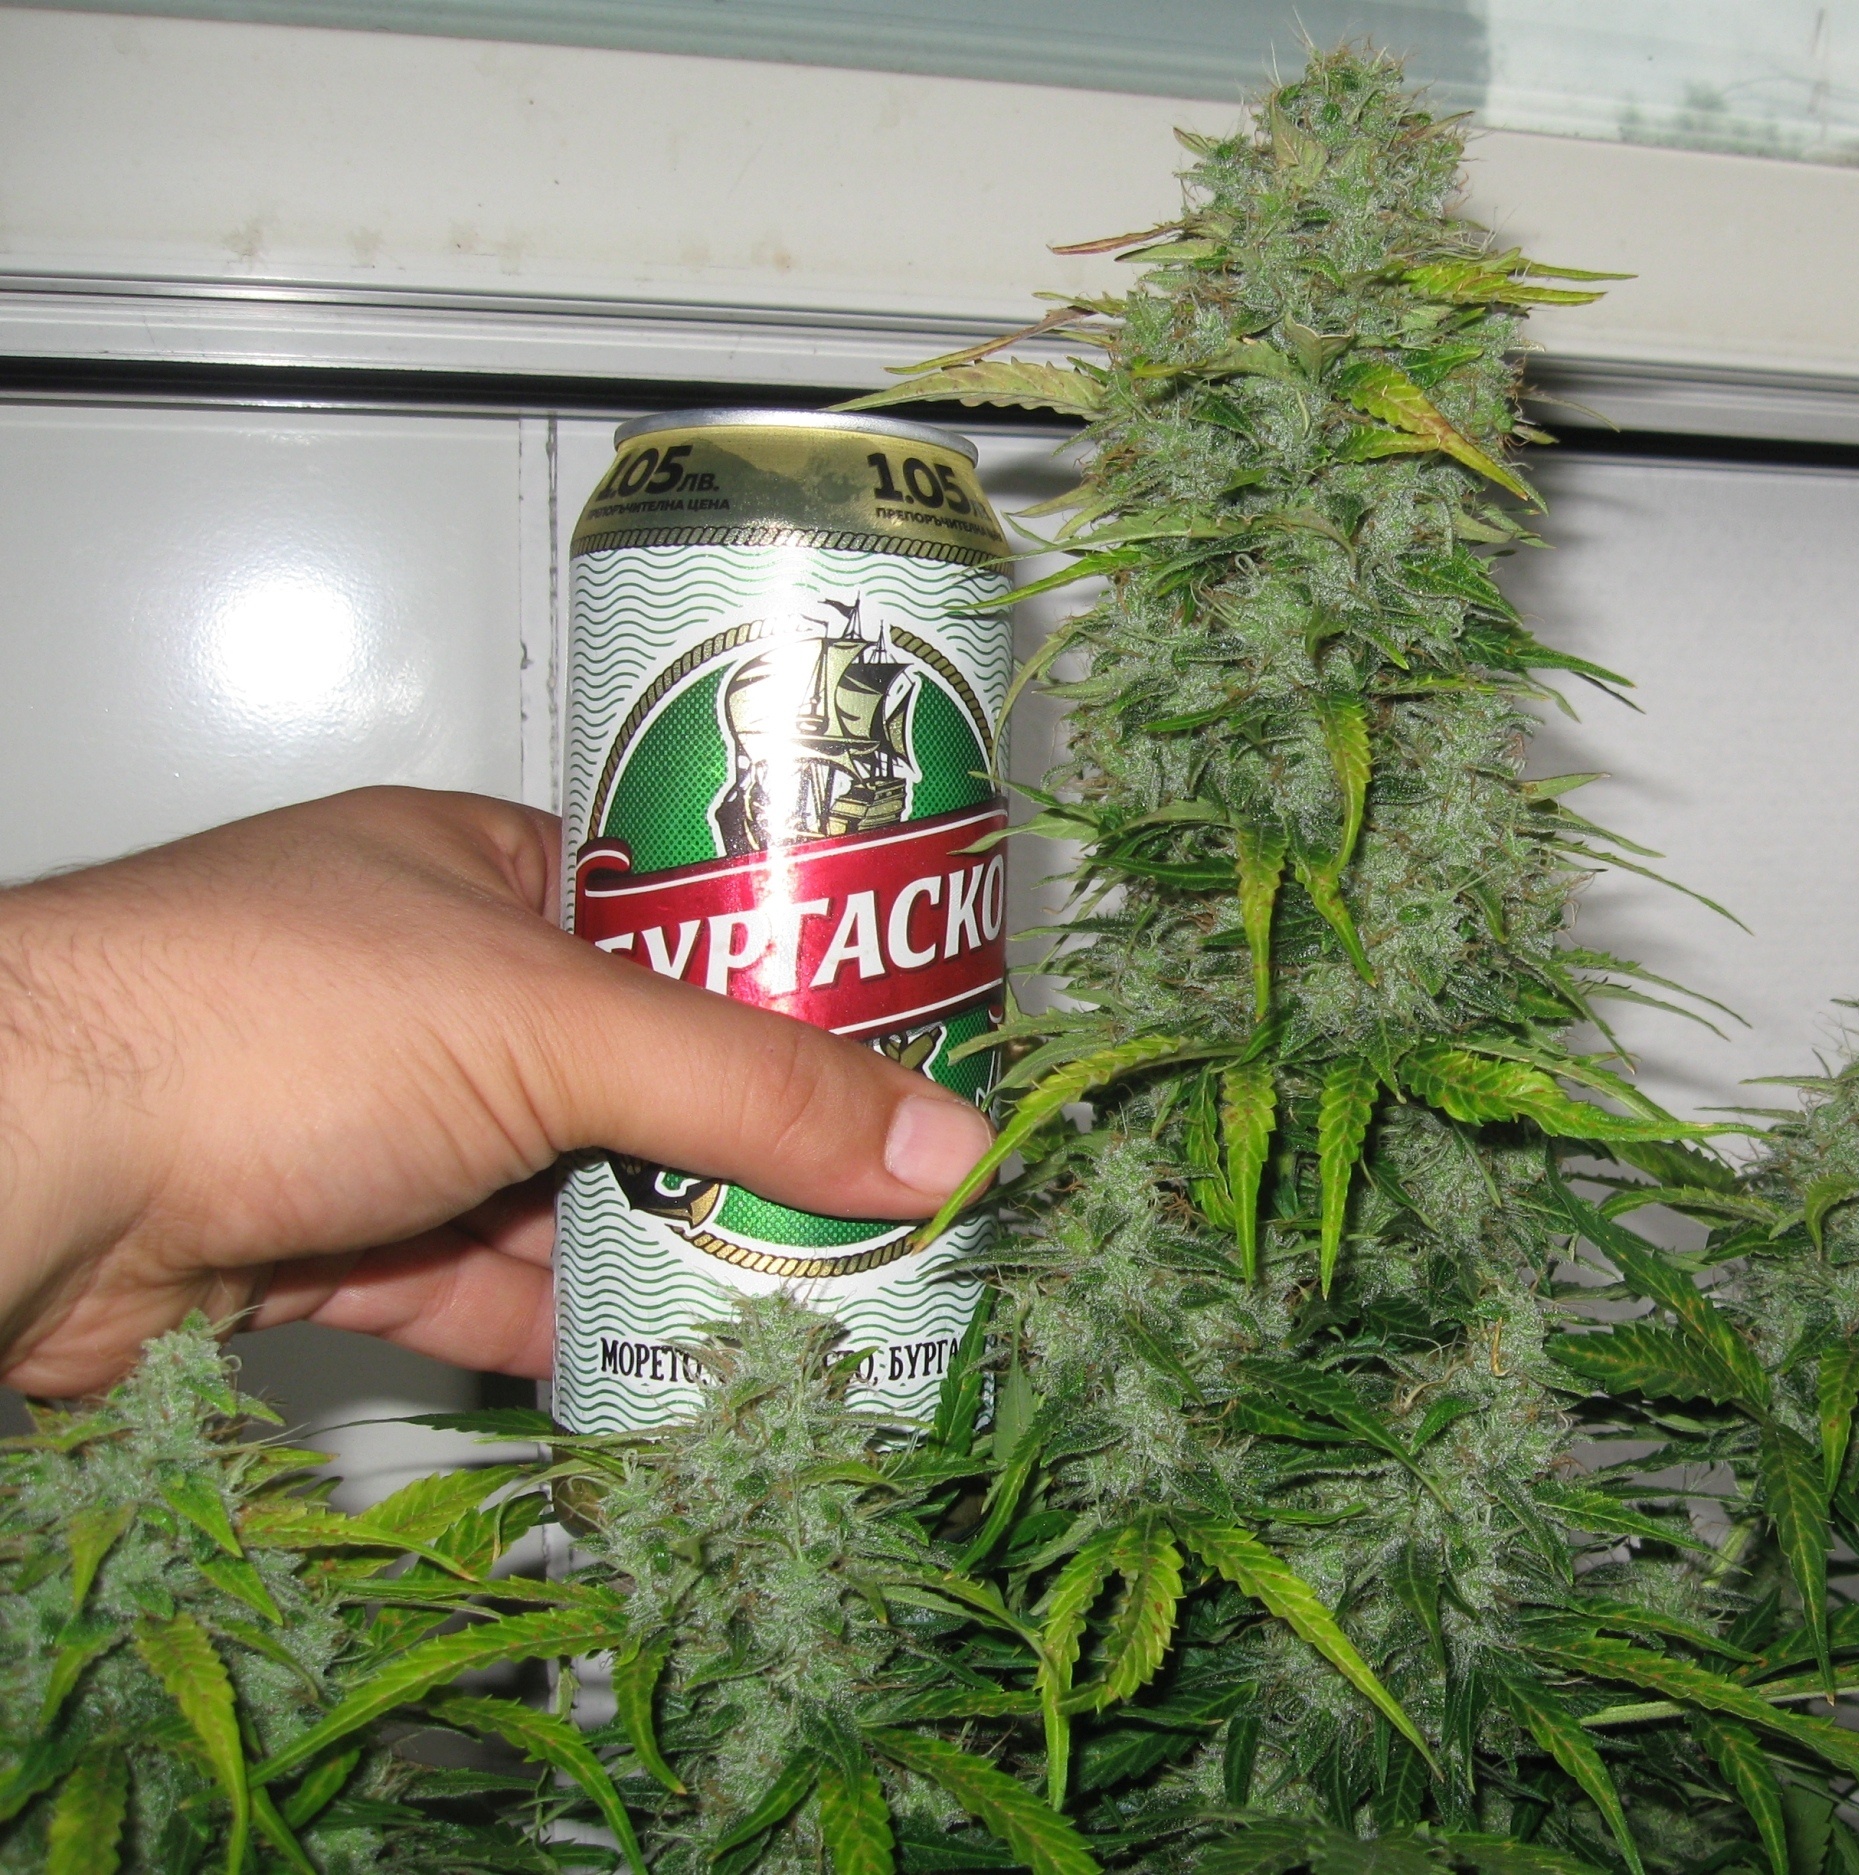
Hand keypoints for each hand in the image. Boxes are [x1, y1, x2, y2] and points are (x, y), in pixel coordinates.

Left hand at [0, 787, 992, 1395]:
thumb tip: (947, 1143)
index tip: (900, 1061)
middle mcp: (428, 988)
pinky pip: (479, 1292)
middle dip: (740, 1150)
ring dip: (661, 1254)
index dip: (790, 987)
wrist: (11, 1166)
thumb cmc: (266, 1021)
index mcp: (480, 871)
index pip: (674, 919)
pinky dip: (563, 1333)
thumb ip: (754, 1089)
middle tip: (880, 1212)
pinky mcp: (322, 1245)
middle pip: (631, 1075)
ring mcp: (372, 1122)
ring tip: (807, 1309)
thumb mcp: (554, 1026)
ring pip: (559, 1195)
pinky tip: (668, 1378)